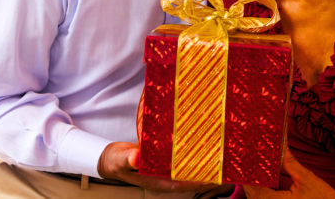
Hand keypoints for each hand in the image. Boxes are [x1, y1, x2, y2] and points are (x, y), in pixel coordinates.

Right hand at [97, 141, 224, 194]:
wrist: (112, 158)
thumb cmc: (115, 160)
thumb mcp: (120, 159)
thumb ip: (128, 159)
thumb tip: (137, 158)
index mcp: (154, 181)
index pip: (179, 184)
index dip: (195, 182)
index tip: (211, 178)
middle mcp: (162, 178)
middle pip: (187, 179)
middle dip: (205, 176)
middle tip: (222, 168)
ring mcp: (163, 171)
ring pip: (186, 172)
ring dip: (200, 167)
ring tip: (218, 160)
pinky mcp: (164, 163)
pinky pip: (181, 163)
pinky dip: (192, 159)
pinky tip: (201, 151)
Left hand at [244, 150, 334, 198]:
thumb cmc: (324, 198)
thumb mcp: (307, 179)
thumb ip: (291, 163)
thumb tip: (281, 147)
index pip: (257, 192)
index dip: (247, 180)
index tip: (243, 166)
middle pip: (256, 197)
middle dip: (250, 182)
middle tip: (246, 165)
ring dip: (256, 187)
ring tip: (253, 171)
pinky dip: (264, 192)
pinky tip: (264, 181)